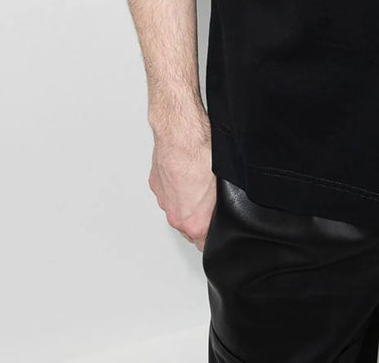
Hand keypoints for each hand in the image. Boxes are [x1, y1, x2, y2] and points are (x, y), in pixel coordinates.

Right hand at [148, 102, 216, 251]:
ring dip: (186, 202)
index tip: (217, 228)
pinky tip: (186, 173)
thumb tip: (222, 211)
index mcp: (194, 222)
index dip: (213, 236)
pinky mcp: (156, 185)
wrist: (181, 134)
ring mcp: (164, 200)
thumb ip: (218, 207)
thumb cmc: (202, 155)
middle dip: (200, 220)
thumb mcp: (222, 186)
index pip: (203, 244)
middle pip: (189, 229)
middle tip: (211, 202)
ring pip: (177, 209)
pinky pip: (168, 193)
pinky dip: (176, 188)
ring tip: (198, 183)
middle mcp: (175, 216)